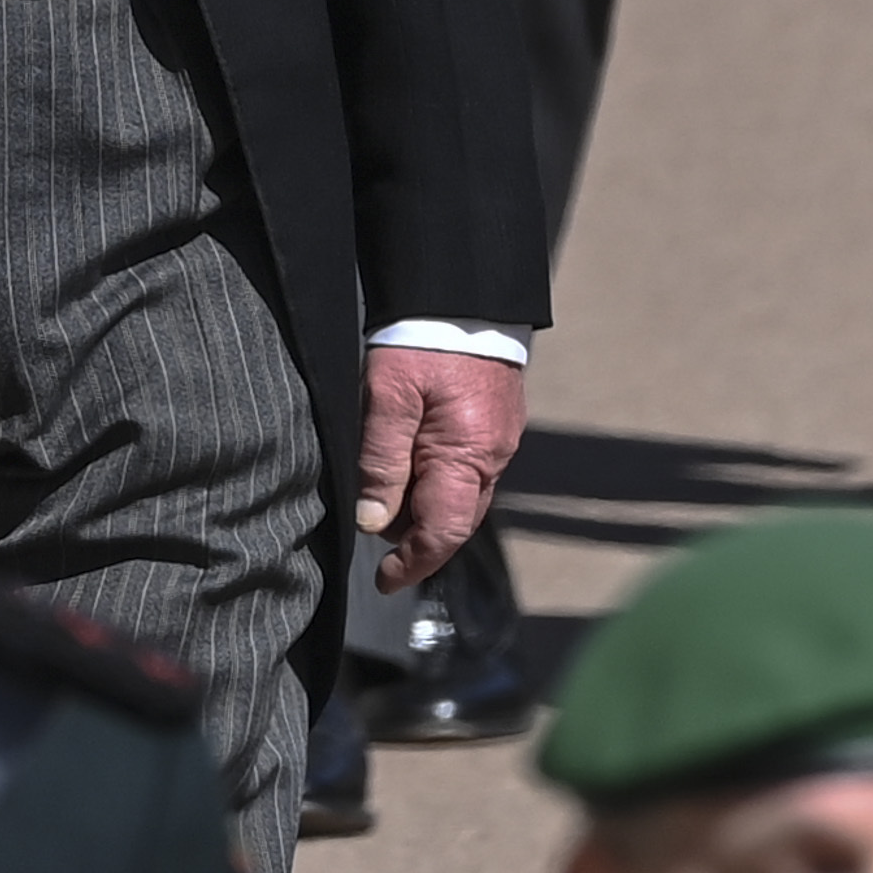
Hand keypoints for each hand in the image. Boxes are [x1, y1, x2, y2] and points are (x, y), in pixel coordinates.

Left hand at [353, 344, 528, 586]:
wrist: (463, 293)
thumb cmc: (422, 341)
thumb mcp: (388, 398)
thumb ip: (381, 463)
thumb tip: (373, 523)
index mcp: (467, 456)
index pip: (443, 533)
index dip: (411, 563)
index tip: (382, 579)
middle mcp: (492, 457)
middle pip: (456, 522)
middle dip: (417, 539)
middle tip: (376, 535)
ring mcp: (499, 442)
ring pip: (462, 498)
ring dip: (427, 508)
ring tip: (388, 491)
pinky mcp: (498, 425)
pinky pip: (471, 471)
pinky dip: (441, 481)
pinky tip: (412, 462)